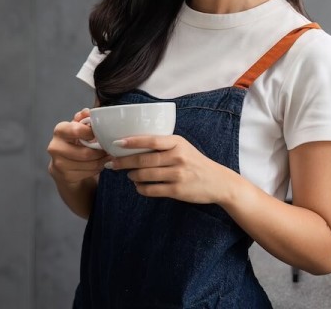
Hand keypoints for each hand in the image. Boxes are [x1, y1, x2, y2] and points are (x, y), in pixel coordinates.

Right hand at [47, 108, 110, 184]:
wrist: (65, 168)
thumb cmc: (75, 144)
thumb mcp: (79, 129)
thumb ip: (83, 119)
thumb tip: (87, 111)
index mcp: (60, 131)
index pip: (77, 130)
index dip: (92, 133)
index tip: (99, 134)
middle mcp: (55, 147)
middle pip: (86, 152)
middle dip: (100, 152)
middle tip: (109, 149)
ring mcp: (58, 164)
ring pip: (89, 164)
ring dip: (102, 161)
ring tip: (107, 156)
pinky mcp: (64, 177)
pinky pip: (88, 173)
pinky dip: (97, 169)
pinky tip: (100, 164)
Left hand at [109, 135, 235, 204]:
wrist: (218, 181)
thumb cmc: (195, 162)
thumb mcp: (183, 147)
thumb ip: (163, 145)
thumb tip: (134, 146)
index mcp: (177, 142)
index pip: (150, 139)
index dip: (131, 141)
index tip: (116, 143)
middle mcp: (177, 157)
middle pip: (143, 159)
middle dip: (124, 161)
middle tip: (113, 163)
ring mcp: (177, 174)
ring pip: (145, 175)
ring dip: (132, 175)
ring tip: (129, 174)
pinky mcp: (177, 190)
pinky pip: (151, 190)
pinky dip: (141, 188)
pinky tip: (139, 186)